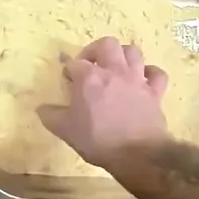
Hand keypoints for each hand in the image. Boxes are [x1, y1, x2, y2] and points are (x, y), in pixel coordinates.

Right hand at [37, 36, 169, 167]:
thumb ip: (51, 116)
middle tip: (90, 64)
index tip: (67, 81)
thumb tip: (41, 108)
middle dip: (96, 50)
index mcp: (90, 77)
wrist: (137, 153)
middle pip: (107, 44)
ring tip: (115, 67)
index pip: (75, 62)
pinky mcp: (155, 92)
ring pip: (133, 52)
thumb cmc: (98, 139)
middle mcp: (114, 71)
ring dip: (122, 55)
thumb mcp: (66, 130)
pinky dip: (150, 73)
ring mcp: (137, 80)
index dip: (69, 70)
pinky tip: (143, 79)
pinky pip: (157, 74)